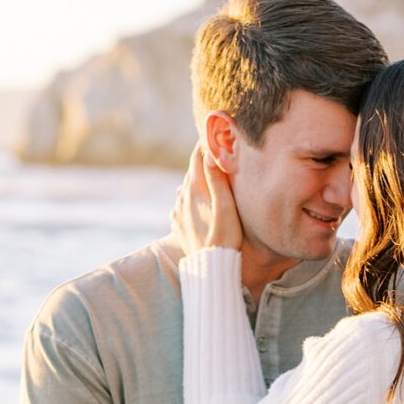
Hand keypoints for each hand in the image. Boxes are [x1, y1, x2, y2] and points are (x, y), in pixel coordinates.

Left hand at [172, 140, 243, 255]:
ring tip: (209, 179)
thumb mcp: (226, 206)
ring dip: (197, 181)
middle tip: (215, 153)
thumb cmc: (224, 237)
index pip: (197, 157)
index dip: (205, 145)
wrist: (210, 266)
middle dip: (203, 162)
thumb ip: (217, 179)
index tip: (213, 137)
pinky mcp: (178, 224)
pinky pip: (183, 204)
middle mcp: (182, 197)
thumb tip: (209, 154)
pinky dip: (191, 199)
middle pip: (192, 171)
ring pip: (186, 188)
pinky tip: (200, 203)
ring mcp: (178, 211)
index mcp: (195, 189)